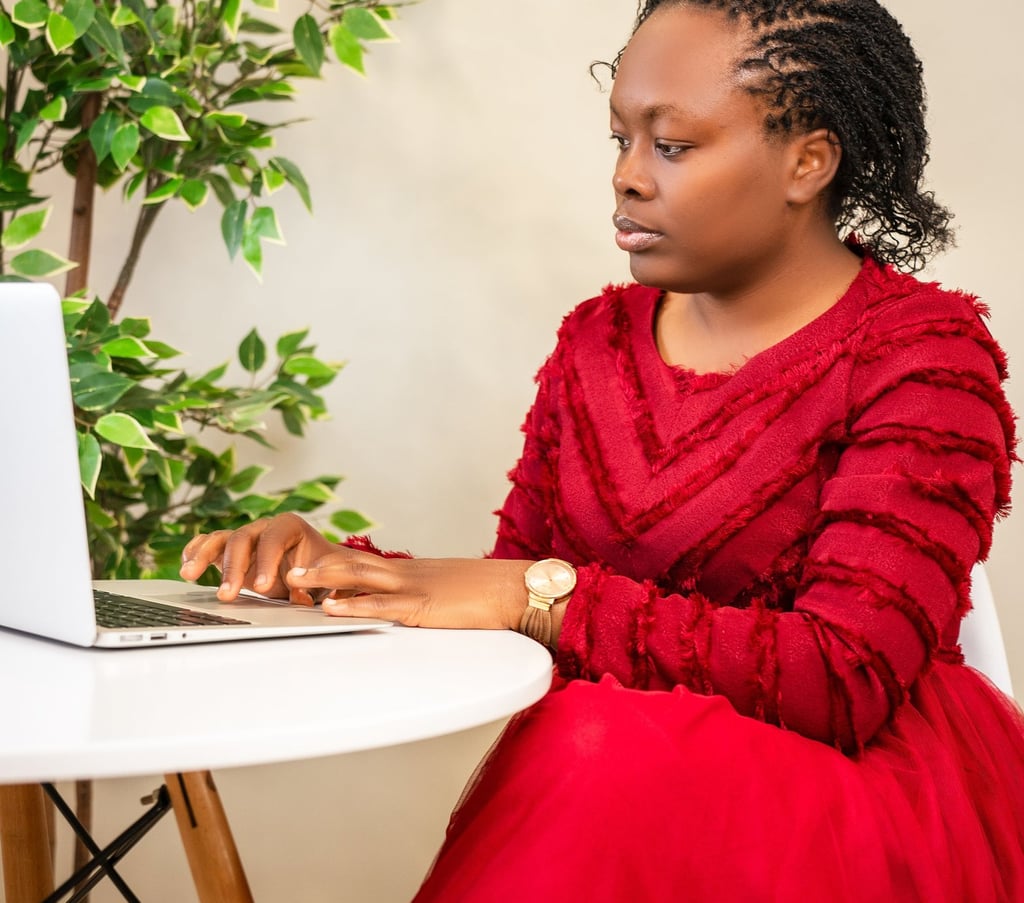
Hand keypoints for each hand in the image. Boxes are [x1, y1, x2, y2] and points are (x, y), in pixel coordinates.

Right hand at [179, 513, 339, 603]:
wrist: (315, 568)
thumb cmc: (321, 567)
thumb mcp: (326, 574)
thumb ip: (314, 581)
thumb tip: (298, 594)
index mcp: (289, 526)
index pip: (274, 538)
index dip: (267, 561)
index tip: (263, 588)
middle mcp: (263, 528)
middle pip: (241, 539)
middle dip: (233, 567)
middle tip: (227, 594)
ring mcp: (244, 538)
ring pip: (220, 540)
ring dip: (203, 556)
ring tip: (189, 574)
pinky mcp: (230, 552)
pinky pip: (209, 545)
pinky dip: (195, 552)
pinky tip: (186, 565)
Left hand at [289, 554, 532, 630]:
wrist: (517, 588)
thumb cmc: (490, 595)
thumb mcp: (451, 594)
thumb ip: (428, 599)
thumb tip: (415, 611)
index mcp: (413, 573)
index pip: (366, 566)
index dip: (335, 567)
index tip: (309, 571)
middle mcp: (408, 574)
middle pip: (354, 564)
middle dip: (319, 567)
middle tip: (286, 569)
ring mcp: (414, 587)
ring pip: (360, 578)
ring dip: (324, 579)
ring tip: (293, 581)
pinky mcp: (424, 606)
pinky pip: (382, 605)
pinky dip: (354, 606)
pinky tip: (331, 608)